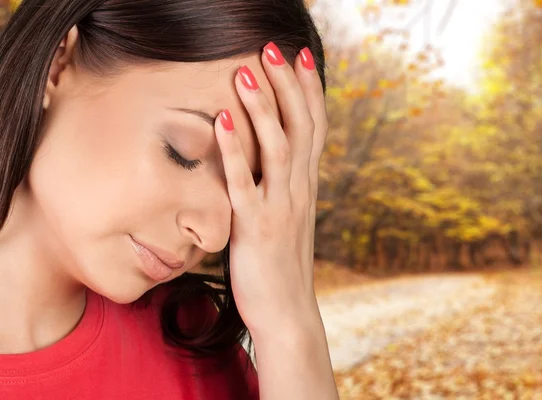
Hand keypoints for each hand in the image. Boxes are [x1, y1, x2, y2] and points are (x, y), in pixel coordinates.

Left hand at [214, 42, 326, 337]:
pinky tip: (224, 119)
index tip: (300, 57)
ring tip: (248, 72)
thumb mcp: (287, 218)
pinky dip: (235, 149)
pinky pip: (245, 182)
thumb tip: (269, 160)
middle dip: (288, 86)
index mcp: (307, 185)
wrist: (287, 312)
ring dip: (264, 108)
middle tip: (274, 48)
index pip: (315, 127)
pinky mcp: (257, 227)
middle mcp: (300, 190)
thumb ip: (282, 187)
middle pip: (301, 127)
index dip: (309, 91)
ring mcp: (281, 207)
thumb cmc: (281, 264)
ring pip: (279, 147)